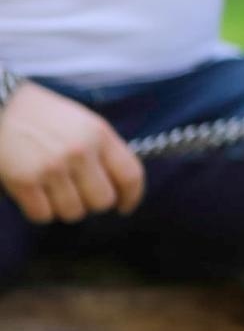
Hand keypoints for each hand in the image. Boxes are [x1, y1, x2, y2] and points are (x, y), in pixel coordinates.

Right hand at [0, 83, 143, 222]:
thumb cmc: (41, 115)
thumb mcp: (82, 122)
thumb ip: (102, 149)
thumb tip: (117, 184)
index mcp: (99, 134)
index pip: (131, 175)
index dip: (131, 197)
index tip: (125, 206)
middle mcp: (80, 151)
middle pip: (103, 201)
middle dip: (92, 203)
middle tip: (79, 194)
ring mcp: (52, 168)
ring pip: (73, 212)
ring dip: (64, 207)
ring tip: (53, 190)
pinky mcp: (24, 181)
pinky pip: (43, 215)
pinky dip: (39, 211)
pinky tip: (34, 195)